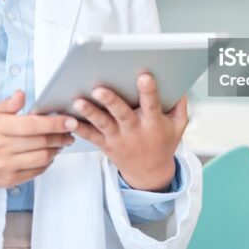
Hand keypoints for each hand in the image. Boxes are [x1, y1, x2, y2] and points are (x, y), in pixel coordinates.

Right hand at [0, 90, 76, 187]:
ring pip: (42, 157)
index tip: (70, 121)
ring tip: (62, 142)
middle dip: (61, 135)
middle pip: (40, 141)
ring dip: (57, 149)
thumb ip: (9, 104)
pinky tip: (50, 153)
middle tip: (70, 131)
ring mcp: (5, 165)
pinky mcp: (10, 179)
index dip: (54, 123)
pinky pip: (37, 170)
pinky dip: (48, 161)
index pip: (31, 124)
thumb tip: (22, 94)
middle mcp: (0, 147)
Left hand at [72, 73, 188, 190]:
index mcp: (154, 124)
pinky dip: (80, 129)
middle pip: (122, 114)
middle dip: (111, 101)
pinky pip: (91, 136)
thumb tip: (179, 79)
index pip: (152, 105)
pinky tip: (69, 119)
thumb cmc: (164, 141)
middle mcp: (135, 131)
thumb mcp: (178, 124)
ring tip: (78, 102)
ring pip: (103, 124)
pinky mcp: (106, 145)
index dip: (149, 91)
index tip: (144, 76)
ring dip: (90, 113)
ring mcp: (119, 139)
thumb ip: (179, 103)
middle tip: (100, 89)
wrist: (150, 173)